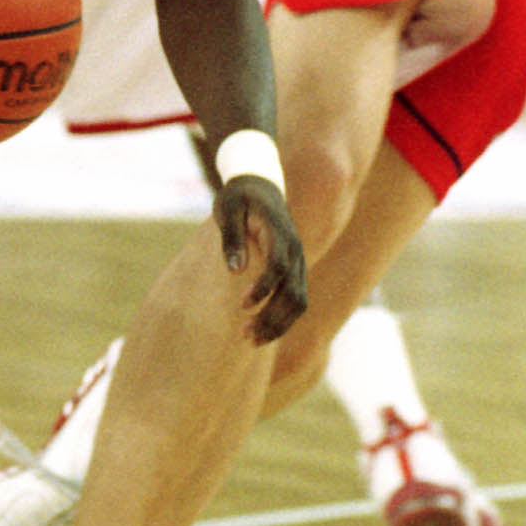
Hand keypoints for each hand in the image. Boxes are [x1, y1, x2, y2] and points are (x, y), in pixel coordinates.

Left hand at [215, 178, 306, 344]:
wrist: (260, 185)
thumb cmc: (238, 197)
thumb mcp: (227, 209)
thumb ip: (231, 238)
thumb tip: (235, 270)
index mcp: (279, 232)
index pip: (278, 267)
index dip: (263, 288)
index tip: (242, 305)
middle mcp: (295, 250)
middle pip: (293, 292)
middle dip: (272, 318)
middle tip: (243, 335)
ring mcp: (298, 261)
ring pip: (299, 302)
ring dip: (278, 325)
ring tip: (250, 341)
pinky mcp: (295, 270)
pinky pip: (296, 301)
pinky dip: (282, 320)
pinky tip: (260, 332)